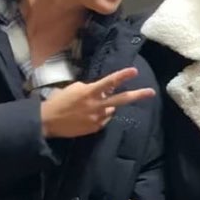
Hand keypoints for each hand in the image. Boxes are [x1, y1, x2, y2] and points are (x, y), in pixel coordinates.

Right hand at [40, 68, 154, 138]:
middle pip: (121, 99)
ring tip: (90, 107)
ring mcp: (97, 118)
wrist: (48, 121)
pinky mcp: (95, 128)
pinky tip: (87, 116)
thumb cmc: (59, 101)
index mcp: (90, 92)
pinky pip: (104, 119)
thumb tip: (106, 89)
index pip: (110, 82)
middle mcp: (97, 106)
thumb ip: (92, 87)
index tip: (134, 72)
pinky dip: (100, 116)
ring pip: (111, 110)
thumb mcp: (75, 88)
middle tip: (151, 92)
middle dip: (137, 95)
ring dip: (107, 106)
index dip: (123, 76)